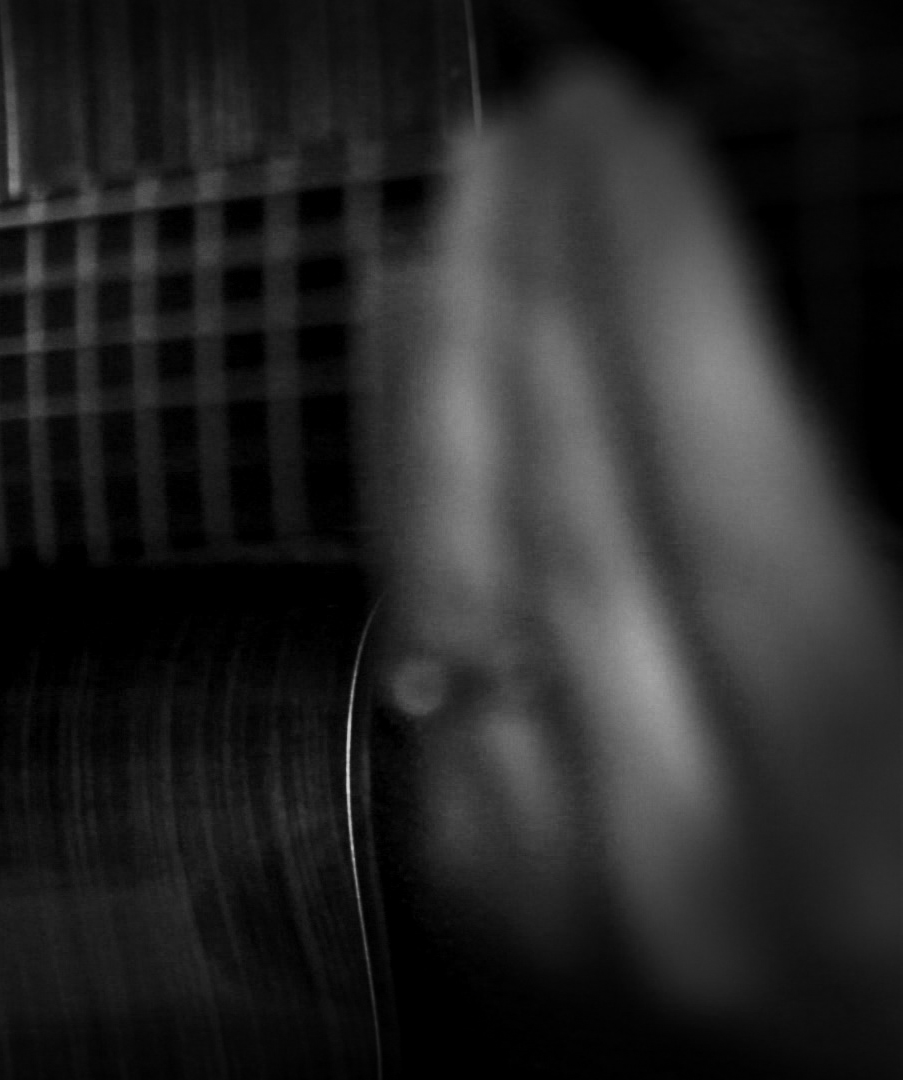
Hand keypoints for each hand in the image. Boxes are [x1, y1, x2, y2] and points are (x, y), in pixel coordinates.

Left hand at [372, 59, 898, 1070]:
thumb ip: (852, 572)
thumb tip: (724, 367)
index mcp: (839, 811)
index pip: (709, 474)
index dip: (656, 277)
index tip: (623, 142)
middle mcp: (665, 851)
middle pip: (562, 497)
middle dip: (540, 280)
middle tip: (533, 137)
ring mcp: (542, 877)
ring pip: (459, 564)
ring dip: (448, 363)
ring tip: (456, 217)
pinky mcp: (474, 884)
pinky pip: (419, 646)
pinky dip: (410, 491)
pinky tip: (413, 391)